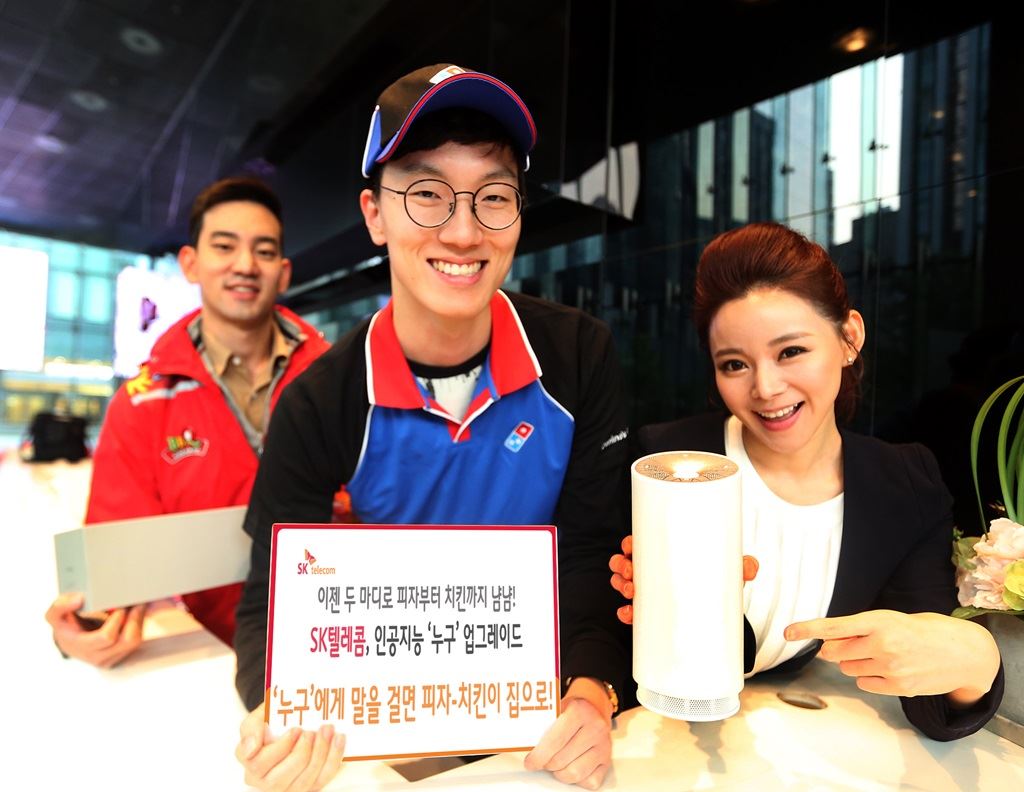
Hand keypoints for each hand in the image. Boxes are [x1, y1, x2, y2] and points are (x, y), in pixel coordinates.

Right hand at [45, 592, 145, 666]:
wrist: (68, 640)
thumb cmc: (64, 625)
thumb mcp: (54, 615)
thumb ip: (60, 606)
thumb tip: (78, 600)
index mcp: (82, 647)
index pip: (107, 637)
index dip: (117, 620)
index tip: (118, 606)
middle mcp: (98, 657)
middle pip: (127, 641)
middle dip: (134, 618)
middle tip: (135, 601)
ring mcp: (110, 659)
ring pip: (135, 641)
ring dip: (138, 621)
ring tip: (136, 605)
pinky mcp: (120, 656)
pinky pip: (136, 642)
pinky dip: (138, 625)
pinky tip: (133, 613)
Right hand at [236, 701, 345, 791]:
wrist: (289, 722)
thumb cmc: (272, 720)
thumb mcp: (257, 717)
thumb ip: (251, 728)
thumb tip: (250, 747)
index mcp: (251, 763)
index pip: (259, 764)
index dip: (280, 748)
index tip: (296, 729)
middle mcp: (265, 782)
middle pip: (280, 779)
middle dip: (301, 754)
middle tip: (311, 732)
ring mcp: (288, 788)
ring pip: (304, 782)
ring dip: (319, 755)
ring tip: (327, 730)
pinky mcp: (308, 787)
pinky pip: (322, 780)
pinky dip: (333, 759)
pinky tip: (338, 739)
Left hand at [524, 679, 611, 788]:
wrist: (594, 707)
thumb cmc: (573, 710)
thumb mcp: (557, 708)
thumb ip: (543, 725)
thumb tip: (525, 745)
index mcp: (579, 711)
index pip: (554, 741)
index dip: (538, 756)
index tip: (530, 762)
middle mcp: (595, 728)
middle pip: (561, 760)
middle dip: (546, 764)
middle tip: (541, 761)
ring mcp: (603, 746)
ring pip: (574, 774)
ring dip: (559, 773)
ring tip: (555, 764)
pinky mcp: (607, 760)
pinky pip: (589, 781)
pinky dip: (577, 780)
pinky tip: (571, 766)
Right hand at [609, 535, 758, 624]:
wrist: (718, 609)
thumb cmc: (716, 580)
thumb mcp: (728, 572)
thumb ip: (742, 567)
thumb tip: (751, 567)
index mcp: (664, 554)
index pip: (639, 543)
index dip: (629, 544)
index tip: (630, 547)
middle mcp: (651, 570)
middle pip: (625, 562)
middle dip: (622, 566)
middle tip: (632, 572)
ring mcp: (648, 592)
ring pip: (622, 583)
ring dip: (620, 585)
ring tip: (630, 592)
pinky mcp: (648, 613)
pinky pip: (629, 611)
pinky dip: (625, 613)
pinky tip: (627, 614)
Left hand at [785, 609, 1000, 703]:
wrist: (963, 652)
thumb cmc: (922, 630)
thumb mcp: (891, 619)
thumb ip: (860, 631)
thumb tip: (828, 647)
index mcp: (879, 620)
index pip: (835, 625)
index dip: (809, 629)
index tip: (788, 632)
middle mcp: (882, 643)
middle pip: (835, 652)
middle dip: (837, 648)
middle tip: (859, 643)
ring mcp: (891, 666)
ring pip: (848, 668)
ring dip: (856, 662)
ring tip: (882, 654)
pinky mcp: (898, 685)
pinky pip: (865, 683)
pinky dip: (869, 677)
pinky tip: (890, 668)